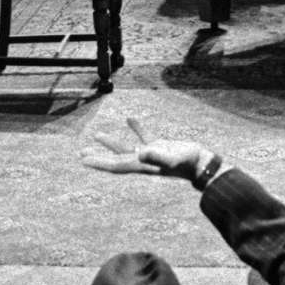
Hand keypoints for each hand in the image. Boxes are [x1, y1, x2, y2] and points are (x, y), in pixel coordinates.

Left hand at [83, 117, 210, 181]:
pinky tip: (130, 119)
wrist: (203, 164)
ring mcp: (151, 154)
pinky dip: (135, 128)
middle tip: (81, 154)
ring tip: (96, 135)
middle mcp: (143, 162)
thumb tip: (141, 152)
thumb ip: (156, 156)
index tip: (83, 160)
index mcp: (141, 165)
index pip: (115, 164)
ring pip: (126, 148)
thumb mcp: (172, 158)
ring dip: (111, 143)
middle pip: (115, 159)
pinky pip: (143, 137)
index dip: (99, 162)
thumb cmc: (188, 162)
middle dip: (98, 157)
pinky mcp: (160, 146)